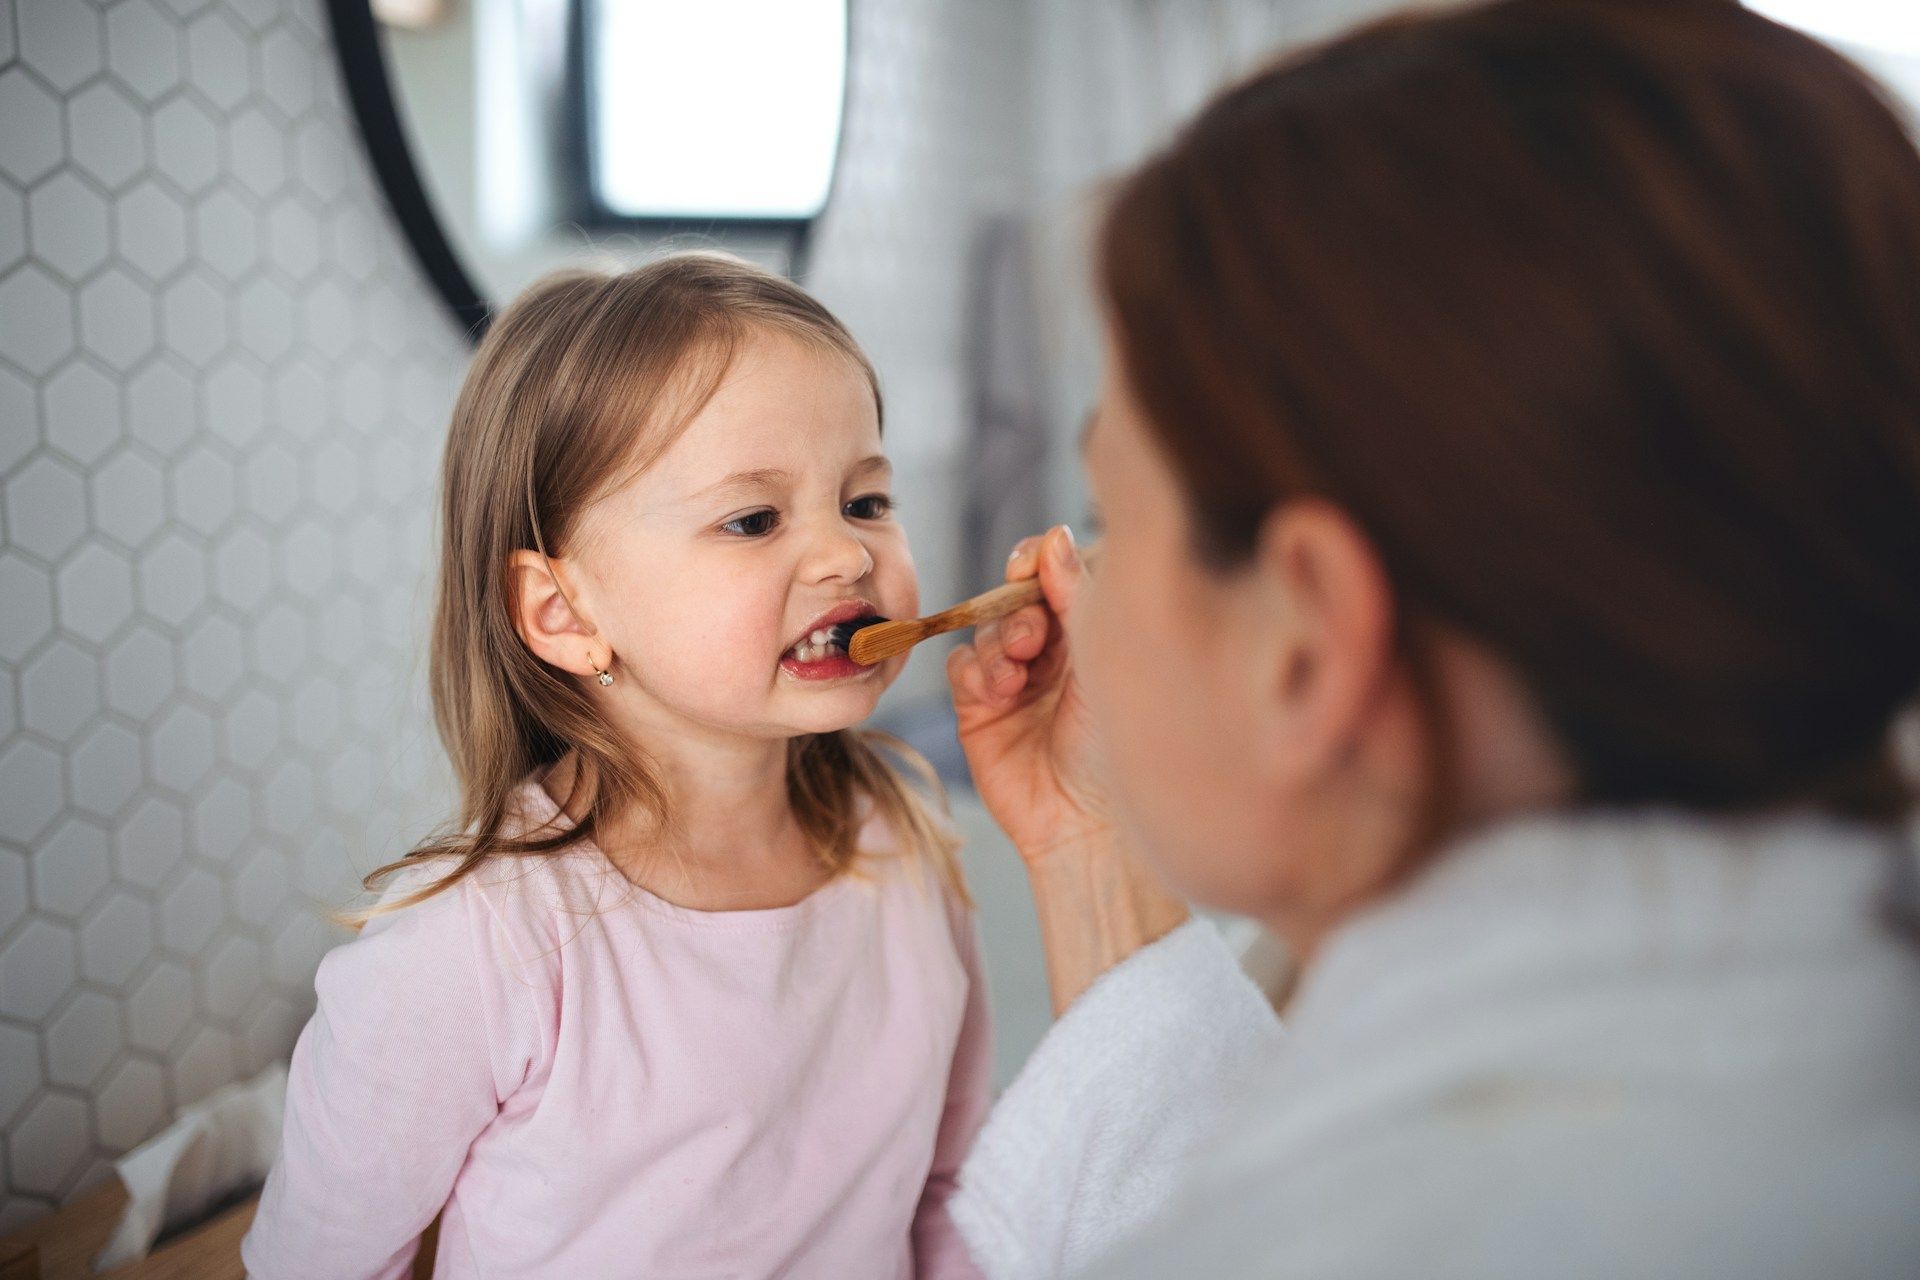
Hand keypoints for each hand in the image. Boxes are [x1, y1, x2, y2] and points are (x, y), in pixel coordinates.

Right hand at [949, 525, 1188, 1011]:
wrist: (1093, 826)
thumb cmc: (1119, 748)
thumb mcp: (1104, 662)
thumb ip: (1078, 598)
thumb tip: (1054, 535)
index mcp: (1094, 634)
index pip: (1058, 575)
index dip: (1041, 561)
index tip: (1036, 561)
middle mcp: (1054, 651)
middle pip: (1016, 595)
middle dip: (1018, 603)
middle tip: (1035, 629)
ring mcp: (1015, 679)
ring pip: (986, 628)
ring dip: (1000, 641)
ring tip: (1021, 672)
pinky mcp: (980, 710)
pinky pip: (962, 667)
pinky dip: (977, 671)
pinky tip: (1000, 692)